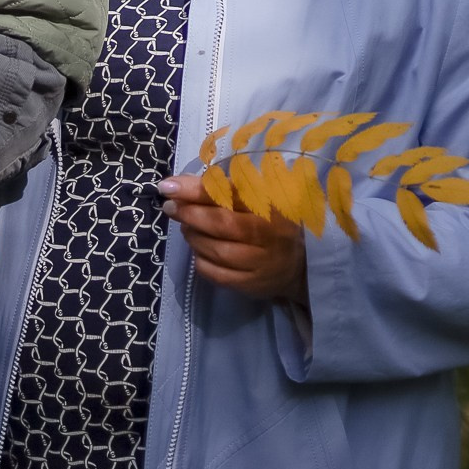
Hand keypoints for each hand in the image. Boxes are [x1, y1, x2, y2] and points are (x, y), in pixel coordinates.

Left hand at [160, 174, 306, 303]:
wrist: (299, 265)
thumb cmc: (271, 223)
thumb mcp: (255, 199)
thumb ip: (222, 189)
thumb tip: (181, 183)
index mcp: (270, 205)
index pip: (229, 193)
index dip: (197, 189)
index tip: (169, 186)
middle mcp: (268, 234)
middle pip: (221, 223)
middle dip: (189, 213)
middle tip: (170, 207)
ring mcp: (260, 262)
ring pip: (216, 250)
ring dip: (193, 237)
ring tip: (187, 228)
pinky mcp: (251, 285)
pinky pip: (216, 273)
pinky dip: (200, 261)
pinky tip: (199, 251)